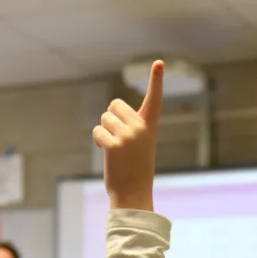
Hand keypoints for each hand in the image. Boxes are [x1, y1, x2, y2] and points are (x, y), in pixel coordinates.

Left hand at [93, 59, 162, 210]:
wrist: (133, 194)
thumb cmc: (134, 169)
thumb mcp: (139, 144)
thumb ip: (129, 126)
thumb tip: (109, 116)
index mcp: (149, 126)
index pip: (155, 99)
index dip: (157, 80)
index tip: (159, 63)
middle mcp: (140, 128)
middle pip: (114, 105)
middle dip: (111, 119)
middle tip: (118, 140)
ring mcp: (128, 136)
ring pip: (104, 118)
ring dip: (104, 131)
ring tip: (115, 150)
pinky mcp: (114, 145)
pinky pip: (97, 132)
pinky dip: (98, 142)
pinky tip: (107, 154)